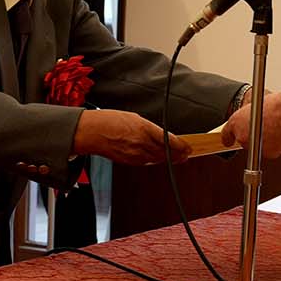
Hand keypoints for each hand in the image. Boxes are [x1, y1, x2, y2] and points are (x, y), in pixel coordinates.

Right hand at [71, 109, 187, 166]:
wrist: (91, 132)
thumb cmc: (109, 120)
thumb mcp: (134, 118)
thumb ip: (149, 128)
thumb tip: (161, 135)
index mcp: (144, 129)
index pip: (169, 141)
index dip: (181, 146)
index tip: (189, 147)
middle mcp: (141, 144)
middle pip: (166, 153)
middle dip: (178, 155)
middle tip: (186, 154)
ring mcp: (135, 155)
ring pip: (157, 159)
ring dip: (167, 158)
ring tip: (175, 157)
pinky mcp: (129, 161)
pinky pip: (146, 162)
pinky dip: (153, 159)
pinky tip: (156, 157)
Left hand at [220, 89, 280, 159]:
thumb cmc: (276, 104)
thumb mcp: (254, 103)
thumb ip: (247, 116)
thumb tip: (249, 121)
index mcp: (236, 121)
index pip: (226, 134)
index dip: (229, 137)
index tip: (229, 140)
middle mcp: (242, 135)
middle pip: (244, 140)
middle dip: (251, 135)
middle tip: (264, 125)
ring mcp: (254, 146)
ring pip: (256, 147)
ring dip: (263, 140)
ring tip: (274, 127)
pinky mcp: (267, 153)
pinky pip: (268, 151)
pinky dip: (274, 145)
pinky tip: (279, 133)